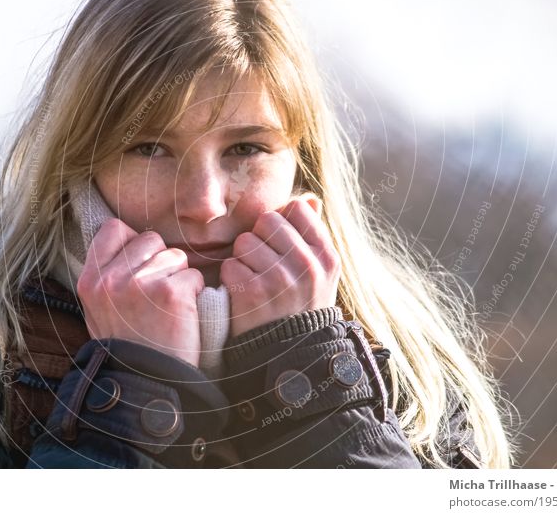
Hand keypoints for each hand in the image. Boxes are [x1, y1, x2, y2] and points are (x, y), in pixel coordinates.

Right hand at [76, 219, 203, 366]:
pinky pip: (193, 276)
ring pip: (175, 256)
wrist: (145, 384)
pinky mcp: (170, 293)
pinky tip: (183, 315)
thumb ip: (107, 275)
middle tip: (158, 293)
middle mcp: (111, 279)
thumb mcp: (99, 310)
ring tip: (169, 308)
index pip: (113, 229)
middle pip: (150, 240)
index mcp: (90, 279)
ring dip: (179, 277)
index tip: (140, 263)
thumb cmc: (127, 346)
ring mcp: (140, 284)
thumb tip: (125, 241)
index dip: (133, 242)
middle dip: (161, 261)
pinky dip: (195, 293)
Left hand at [220, 193, 341, 337]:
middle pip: (267, 220)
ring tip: (256, 284)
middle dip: (259, 239)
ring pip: (244, 242)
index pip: (297, 209)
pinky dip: (231, 281)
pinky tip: (244, 297)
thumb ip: (313, 234)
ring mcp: (280, 278)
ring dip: (243, 261)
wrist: (288, 358)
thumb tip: (309, 198)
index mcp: (326, 255)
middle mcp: (307, 264)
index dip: (282, 223)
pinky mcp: (253, 293)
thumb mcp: (320, 274)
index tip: (280, 245)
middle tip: (263, 266)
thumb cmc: (300, 309)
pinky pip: (230, 265)